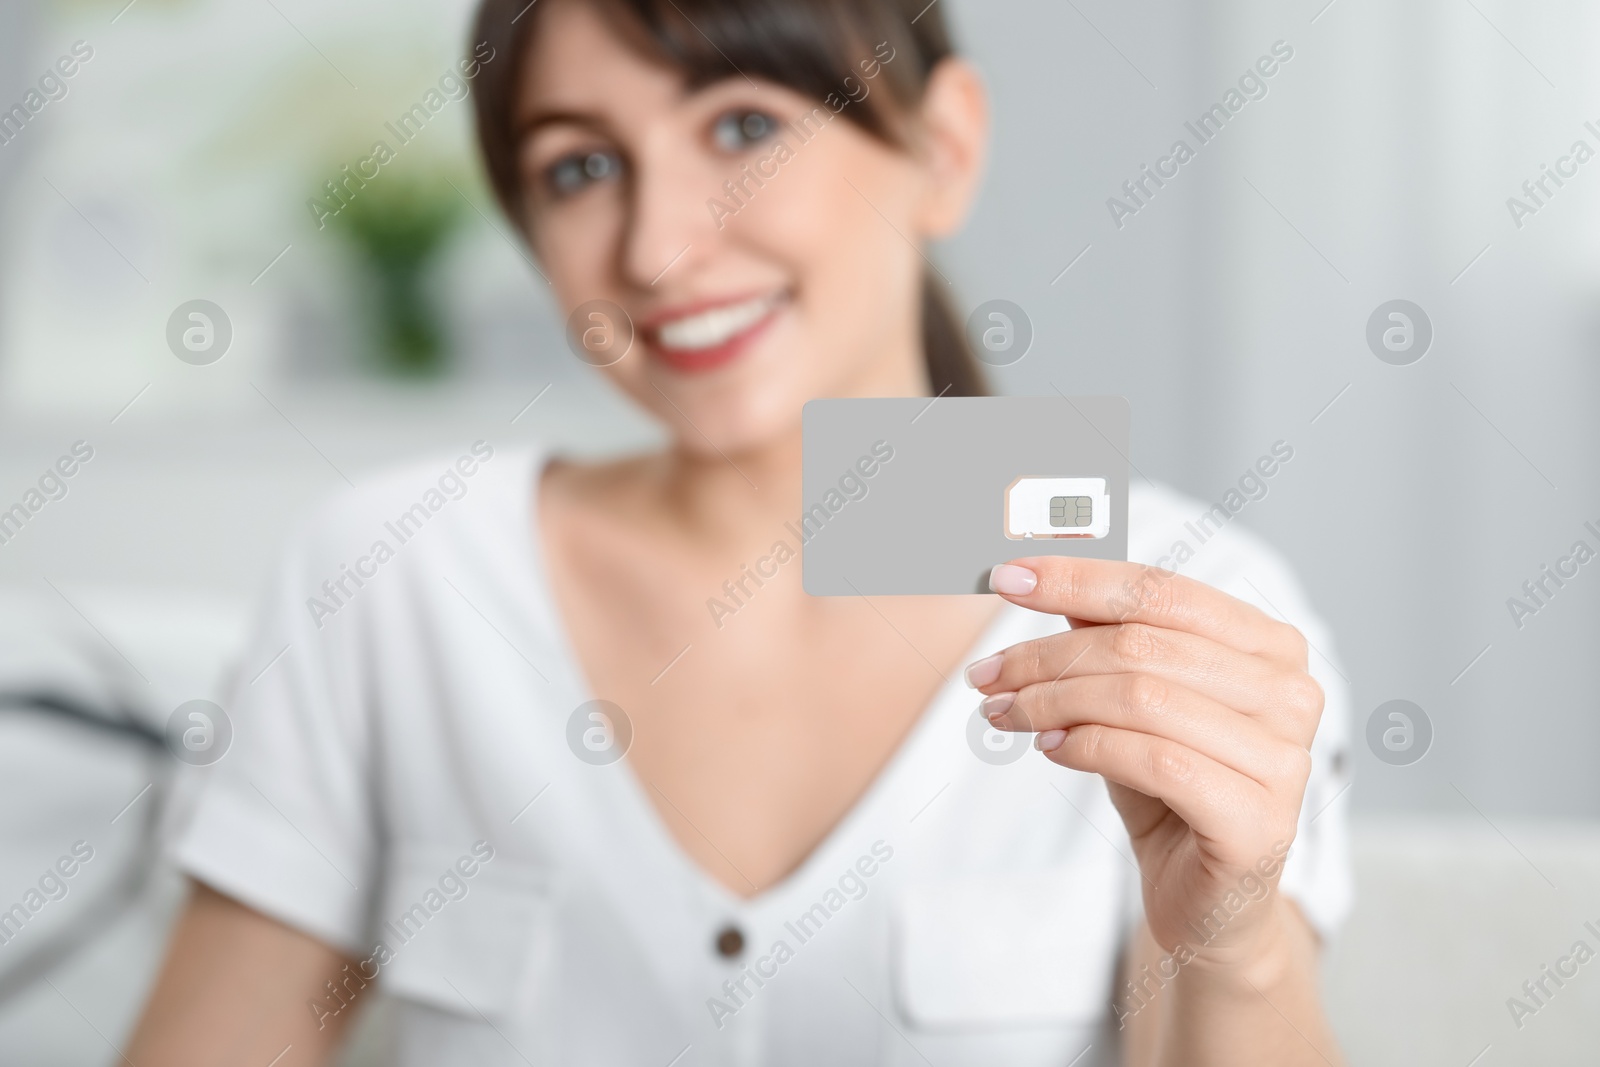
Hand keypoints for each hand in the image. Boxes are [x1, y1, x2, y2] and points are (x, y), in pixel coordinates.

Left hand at [965, 557, 1323, 965]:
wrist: (1205, 899)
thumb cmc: (1169, 788)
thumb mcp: (1130, 700)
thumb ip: (1105, 635)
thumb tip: (1040, 573)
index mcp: (1271, 646)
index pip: (1162, 590)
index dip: (1078, 578)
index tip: (1004, 576)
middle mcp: (1291, 693)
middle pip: (1142, 644)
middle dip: (1047, 655)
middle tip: (986, 675)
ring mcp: (1285, 760)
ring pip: (1141, 698)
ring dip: (1053, 702)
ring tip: (1005, 714)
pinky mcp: (1259, 822)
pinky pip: (1155, 760)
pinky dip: (1087, 747)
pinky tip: (1050, 750)